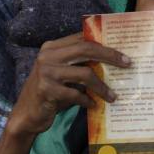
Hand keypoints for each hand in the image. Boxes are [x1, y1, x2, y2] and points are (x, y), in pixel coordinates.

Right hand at [7, 32, 129, 137]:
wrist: (26, 115)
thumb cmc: (51, 94)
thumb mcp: (64, 76)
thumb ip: (80, 66)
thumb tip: (112, 62)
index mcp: (52, 47)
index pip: (82, 38)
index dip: (104, 43)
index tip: (123, 52)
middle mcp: (47, 55)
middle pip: (85, 48)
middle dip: (110, 55)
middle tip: (127, 64)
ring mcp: (45, 72)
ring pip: (84, 73)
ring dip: (102, 86)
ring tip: (112, 96)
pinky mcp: (45, 89)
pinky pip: (75, 94)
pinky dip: (87, 100)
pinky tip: (93, 105)